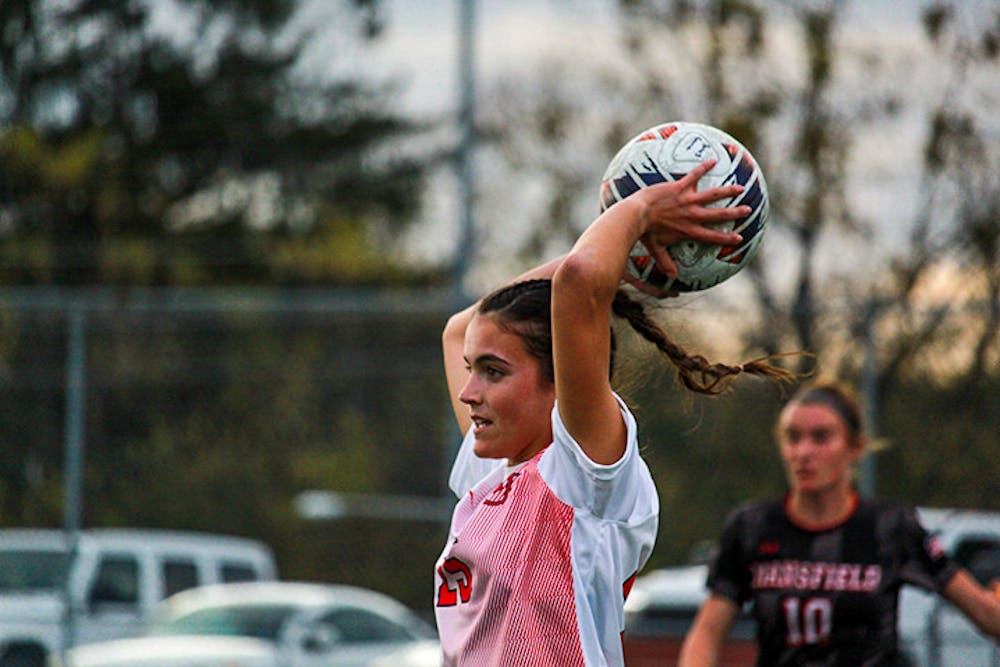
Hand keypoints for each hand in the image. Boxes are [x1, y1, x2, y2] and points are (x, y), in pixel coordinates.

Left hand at [634, 159, 748, 280]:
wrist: (636, 214)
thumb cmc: (645, 233)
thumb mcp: (656, 249)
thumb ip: (665, 262)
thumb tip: (671, 277)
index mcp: (688, 230)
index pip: (712, 236)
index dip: (726, 238)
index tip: (738, 238)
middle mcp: (692, 216)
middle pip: (718, 214)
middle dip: (734, 213)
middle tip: (747, 210)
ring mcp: (687, 200)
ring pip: (713, 194)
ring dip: (728, 191)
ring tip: (740, 188)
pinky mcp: (680, 187)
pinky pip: (695, 175)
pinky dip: (704, 167)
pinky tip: (713, 160)